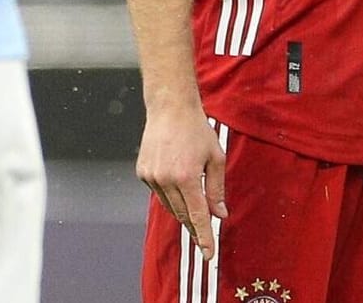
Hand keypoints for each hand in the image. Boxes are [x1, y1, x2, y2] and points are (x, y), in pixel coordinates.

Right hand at [136, 102, 227, 260]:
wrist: (170, 109)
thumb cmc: (197, 130)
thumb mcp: (216, 158)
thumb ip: (217, 189)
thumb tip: (220, 214)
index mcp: (187, 177)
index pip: (197, 216)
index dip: (204, 236)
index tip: (208, 253)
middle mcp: (166, 180)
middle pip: (182, 214)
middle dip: (195, 225)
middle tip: (205, 234)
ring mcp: (151, 177)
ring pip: (169, 205)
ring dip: (182, 208)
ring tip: (193, 201)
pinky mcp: (142, 173)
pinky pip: (159, 193)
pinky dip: (170, 193)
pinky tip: (177, 179)